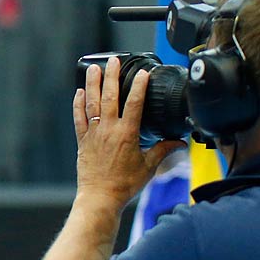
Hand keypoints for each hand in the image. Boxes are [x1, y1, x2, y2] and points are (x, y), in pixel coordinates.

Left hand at [73, 56, 182, 204]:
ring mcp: (93, 134)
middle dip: (111, 76)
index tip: (142, 72)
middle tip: (113, 61)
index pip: (134, 104)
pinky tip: (80, 92)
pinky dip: (78, 104)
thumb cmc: (125, 185)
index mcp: (127, 134)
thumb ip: (163, 150)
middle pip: (109, 97)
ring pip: (91, 104)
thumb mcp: (149, 167)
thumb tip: (180, 142)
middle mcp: (108, 131)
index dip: (139, 86)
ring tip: (94, 68)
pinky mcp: (82, 141)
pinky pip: (79, 118)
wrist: (100, 198)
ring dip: (92, 84)